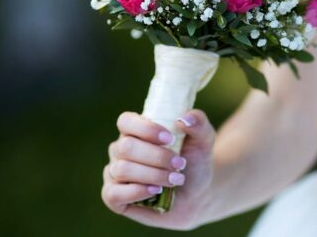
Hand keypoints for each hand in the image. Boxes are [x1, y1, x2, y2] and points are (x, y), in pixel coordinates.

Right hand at [102, 109, 215, 229]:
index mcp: (137, 129)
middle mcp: (121, 149)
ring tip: (176, 179)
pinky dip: (136, 191)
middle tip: (180, 163)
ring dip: (152, 174)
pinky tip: (156, 190)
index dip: (145, 129)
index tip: (169, 138)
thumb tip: (183, 119)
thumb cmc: (194, 160)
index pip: (126, 121)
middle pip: (126, 147)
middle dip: (156, 156)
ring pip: (122, 169)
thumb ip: (198, 122)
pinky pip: (113, 194)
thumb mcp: (203, 139)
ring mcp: (115, 172)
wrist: (197, 194)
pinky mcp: (114, 197)